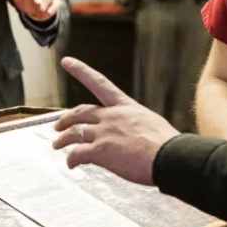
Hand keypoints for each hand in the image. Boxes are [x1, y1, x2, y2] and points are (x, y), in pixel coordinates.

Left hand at [53, 57, 179, 184]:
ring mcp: (104, 133)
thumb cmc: (166, 143)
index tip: (68, 62)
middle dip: (66, 118)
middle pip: (80, 112)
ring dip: (62, 140)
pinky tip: (71, 164)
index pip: (99, 83)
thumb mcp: (151, 122)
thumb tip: (133, 133)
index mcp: (125, 106)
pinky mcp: (100, 151)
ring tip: (57, 145)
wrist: (169, 156)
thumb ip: (135, 124)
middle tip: (58, 125)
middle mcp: (111, 116)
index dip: (81, 71)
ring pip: (73, 133)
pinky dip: (71, 160)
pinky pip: (77, 154)